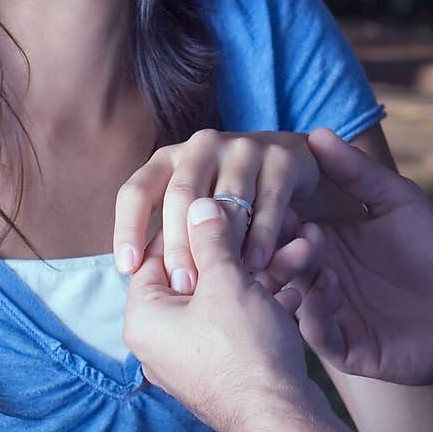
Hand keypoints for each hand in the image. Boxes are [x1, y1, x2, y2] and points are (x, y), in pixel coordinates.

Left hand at [112, 129, 319, 291]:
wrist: (306, 180)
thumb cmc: (237, 211)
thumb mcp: (197, 220)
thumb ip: (172, 236)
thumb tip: (136, 269)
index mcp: (169, 159)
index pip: (137, 190)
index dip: (128, 228)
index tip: (126, 267)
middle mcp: (202, 146)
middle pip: (180, 195)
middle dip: (179, 245)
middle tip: (182, 285)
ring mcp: (243, 148)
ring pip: (225, 200)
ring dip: (223, 245)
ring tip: (218, 284)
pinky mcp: (281, 157)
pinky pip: (267, 201)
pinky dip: (261, 236)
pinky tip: (257, 265)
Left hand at [123, 198, 311, 431]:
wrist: (281, 419)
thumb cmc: (244, 349)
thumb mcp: (225, 280)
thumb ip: (209, 238)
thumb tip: (197, 204)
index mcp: (144, 317)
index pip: (157, 252)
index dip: (193, 226)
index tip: (223, 208)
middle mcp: (158, 341)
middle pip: (197, 276)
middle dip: (240, 251)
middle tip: (267, 229)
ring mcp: (190, 359)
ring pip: (225, 300)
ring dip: (262, 275)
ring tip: (299, 254)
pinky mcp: (221, 371)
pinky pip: (237, 327)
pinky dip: (264, 307)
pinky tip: (295, 292)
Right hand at [267, 127, 432, 385]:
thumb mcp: (397, 200)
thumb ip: (357, 172)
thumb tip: (316, 133)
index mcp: (325, 240)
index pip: (282, 224)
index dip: (271, 210)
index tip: (270, 192)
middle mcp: (319, 276)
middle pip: (277, 259)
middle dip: (275, 241)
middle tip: (289, 222)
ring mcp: (330, 313)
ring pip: (289, 295)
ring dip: (293, 271)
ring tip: (310, 247)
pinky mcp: (347, 347)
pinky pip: (317, 332)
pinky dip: (315, 309)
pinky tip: (331, 283)